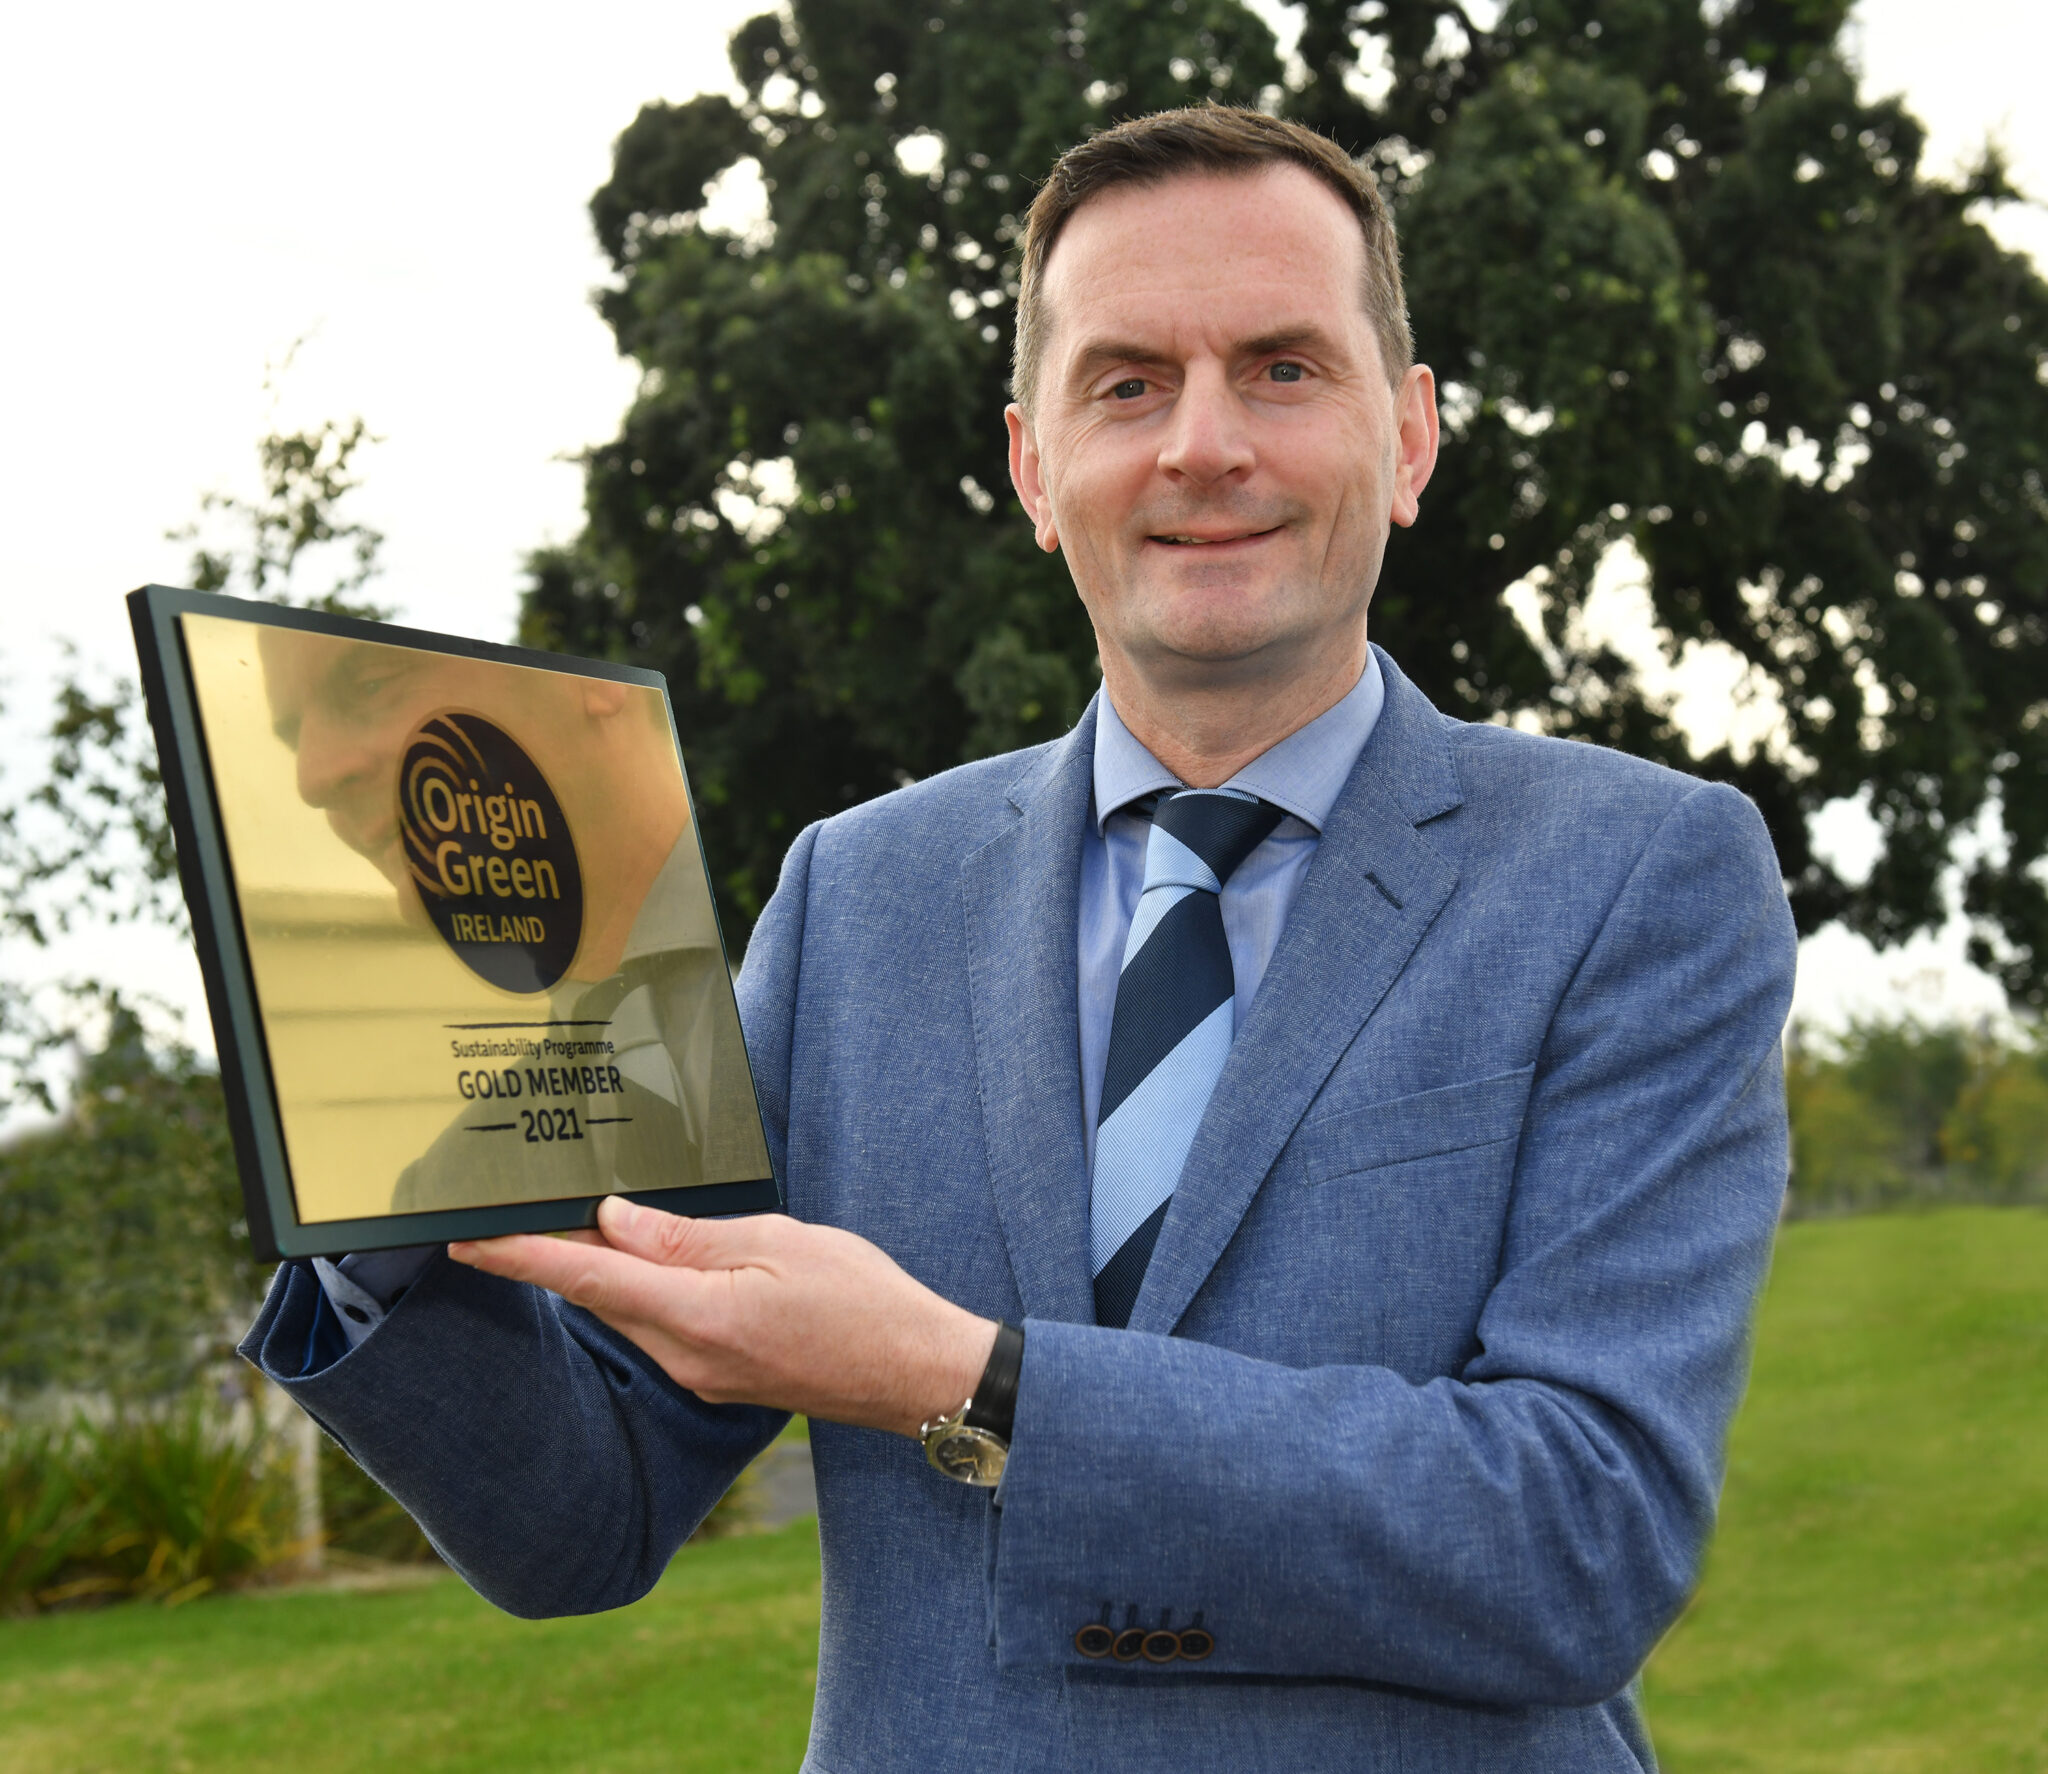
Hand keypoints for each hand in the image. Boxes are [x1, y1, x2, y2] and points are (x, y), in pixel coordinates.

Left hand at [446, 1198, 996, 1436]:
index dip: (520, 1256)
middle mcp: (685, 1357)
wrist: (913, 1374)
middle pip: (597, 1295)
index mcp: (698, 1317)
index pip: (588, 1277)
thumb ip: (689, 1238)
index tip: (464, 1238)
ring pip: (625, 1311)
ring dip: (593, 1271)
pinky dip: (635, 1292)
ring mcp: (699, 1374)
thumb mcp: (779, 1244)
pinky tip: (640, 1262)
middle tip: (508, 1209)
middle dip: (548, 1255)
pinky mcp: (716, 1378)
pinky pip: (656, 1327)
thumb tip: (617, 1221)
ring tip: (570, 1223)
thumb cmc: (861, 1301)